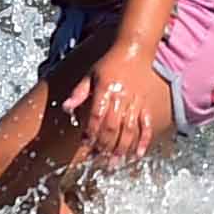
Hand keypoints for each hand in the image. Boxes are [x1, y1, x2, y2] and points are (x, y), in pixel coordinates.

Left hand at [68, 48, 171, 163]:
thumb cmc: (110, 62)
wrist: (135, 48)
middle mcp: (121, 98)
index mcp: (105, 90)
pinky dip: (144, 140)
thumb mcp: (90, 74)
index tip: (86, 145)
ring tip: (115, 164)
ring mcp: (135, 102)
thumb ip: (79, 92)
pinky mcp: (145, 104)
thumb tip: (66, 108)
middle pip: (112, 127)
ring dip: (122, 149)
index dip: (91, 133)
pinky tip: (139, 154)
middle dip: (105, 146)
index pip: (97, 117)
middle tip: (99, 161)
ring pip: (129, 130)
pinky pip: (146, 125)